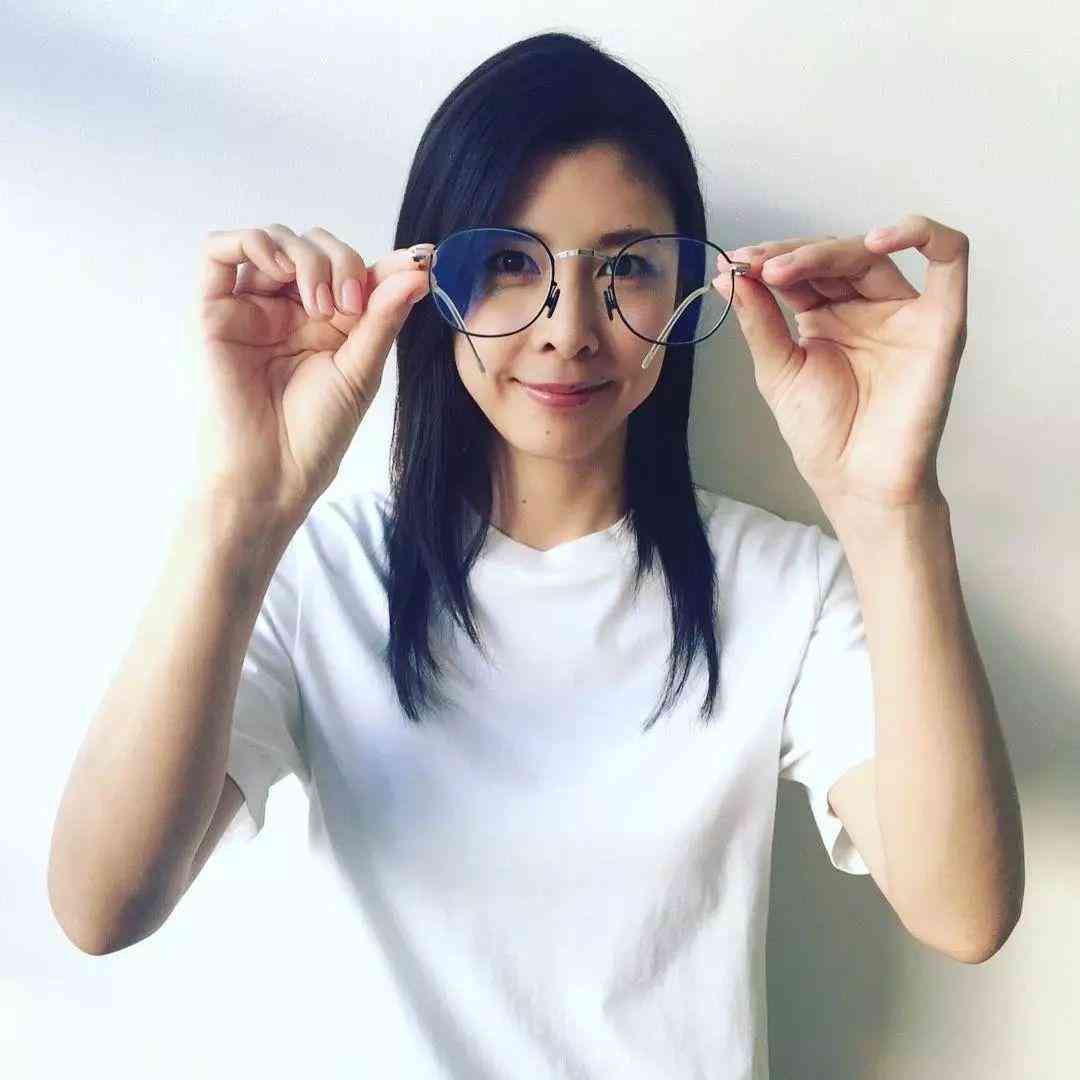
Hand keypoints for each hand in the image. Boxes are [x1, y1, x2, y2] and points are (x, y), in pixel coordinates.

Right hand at [194, 225, 430, 528]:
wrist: (275, 471)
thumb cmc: (318, 431)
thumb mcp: (362, 369)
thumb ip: (384, 316)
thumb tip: (419, 271)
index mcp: (330, 322)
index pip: (355, 270)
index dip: (385, 261)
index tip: (418, 262)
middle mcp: (290, 308)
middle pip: (315, 246)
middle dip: (341, 262)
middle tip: (349, 306)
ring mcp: (252, 307)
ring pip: (275, 241)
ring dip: (305, 257)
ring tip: (319, 303)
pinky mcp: (214, 311)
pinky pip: (218, 252)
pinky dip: (250, 242)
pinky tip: (277, 267)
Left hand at [716, 213, 968, 514]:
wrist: (858, 482)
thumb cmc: (824, 436)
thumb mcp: (778, 371)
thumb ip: (759, 321)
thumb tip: (728, 274)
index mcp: (827, 317)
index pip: (802, 269)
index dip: (769, 260)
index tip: (734, 264)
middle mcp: (867, 308)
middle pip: (835, 255)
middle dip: (789, 254)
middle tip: (754, 264)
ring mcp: (905, 312)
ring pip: (875, 253)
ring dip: (825, 251)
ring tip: (783, 268)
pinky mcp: (942, 320)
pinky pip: (950, 256)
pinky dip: (921, 232)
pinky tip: (877, 240)